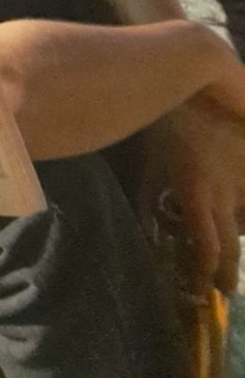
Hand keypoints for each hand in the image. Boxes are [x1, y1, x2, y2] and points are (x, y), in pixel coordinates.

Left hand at [135, 93, 244, 293]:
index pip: (207, 247)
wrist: (190, 91)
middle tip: (226, 286)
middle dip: (229, 272)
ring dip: (239, 231)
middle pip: (233, 245)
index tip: (204, 290)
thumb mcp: (150, 167)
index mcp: (195, 192)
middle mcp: (225, 191)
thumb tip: (145, 233)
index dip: (207, 275)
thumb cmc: (162, 129)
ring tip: (228, 233)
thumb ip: (148, 200)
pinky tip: (235, 214)